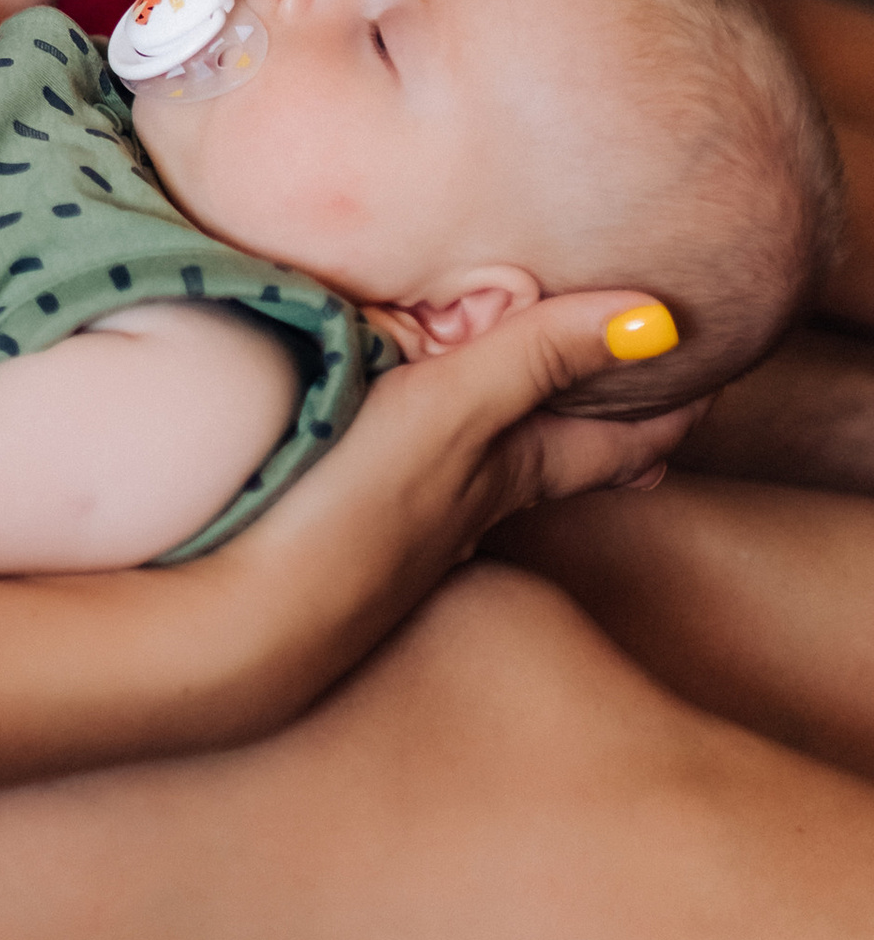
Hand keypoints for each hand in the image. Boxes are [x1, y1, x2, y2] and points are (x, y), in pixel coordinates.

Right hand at [207, 286, 703, 700]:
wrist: (239, 621)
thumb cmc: (348, 509)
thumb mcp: (453, 413)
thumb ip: (537, 357)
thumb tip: (657, 318)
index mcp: (498, 475)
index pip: (603, 443)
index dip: (658, 412)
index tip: (700, 377)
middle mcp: (462, 512)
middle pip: (547, 467)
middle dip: (593, 435)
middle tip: (636, 411)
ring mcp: (401, 537)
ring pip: (479, 482)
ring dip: (511, 447)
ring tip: (523, 416)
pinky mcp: (340, 538)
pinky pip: (409, 488)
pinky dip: (429, 460)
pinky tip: (397, 457)